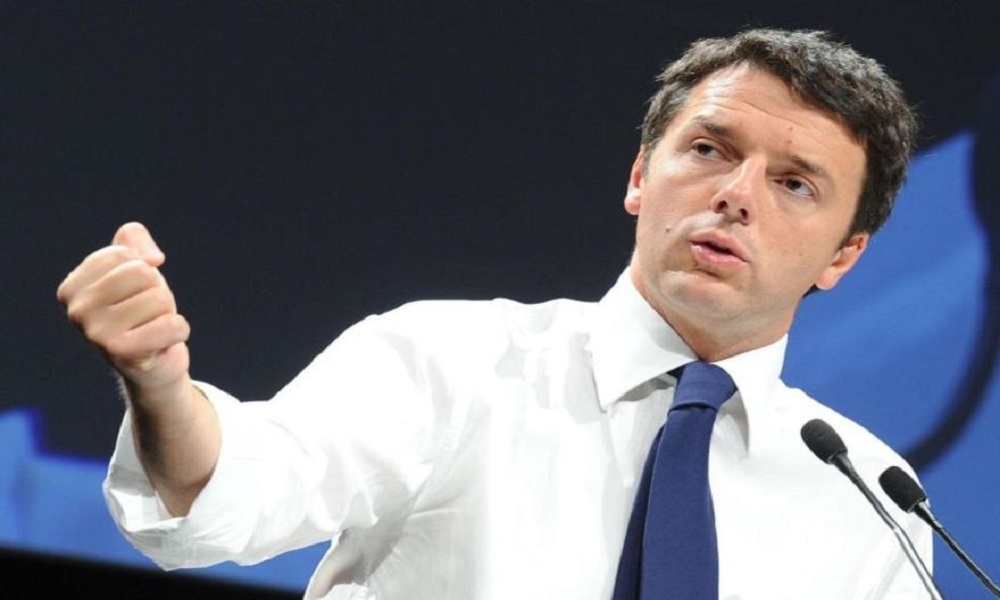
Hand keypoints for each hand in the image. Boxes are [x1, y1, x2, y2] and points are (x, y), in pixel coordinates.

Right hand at [57, 222, 190, 392]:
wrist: (152, 364)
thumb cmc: (141, 310)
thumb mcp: (134, 267)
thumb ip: (133, 240)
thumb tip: (152, 258)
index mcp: (73, 287)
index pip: (123, 253)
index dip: (141, 268)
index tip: (133, 292)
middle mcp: (77, 310)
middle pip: (142, 273)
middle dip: (156, 291)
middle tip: (146, 313)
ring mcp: (96, 333)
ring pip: (159, 298)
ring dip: (167, 313)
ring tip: (152, 328)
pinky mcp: (122, 352)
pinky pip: (172, 325)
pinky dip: (179, 330)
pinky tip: (163, 342)